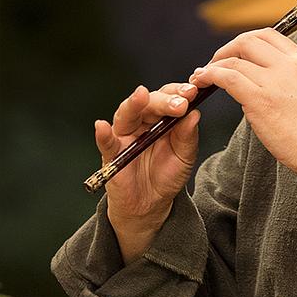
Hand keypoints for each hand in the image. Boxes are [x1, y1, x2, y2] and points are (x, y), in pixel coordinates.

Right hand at [95, 83, 200, 235]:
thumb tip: (194, 114)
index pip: (168, 97)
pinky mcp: (111, 154)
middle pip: (149, 102)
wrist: (150, 204)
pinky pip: (105, 143)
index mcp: (160, 118)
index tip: (193, 92)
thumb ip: (188, 136)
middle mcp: (141, 122)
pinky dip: (103, 135)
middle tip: (180, 103)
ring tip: (142, 96)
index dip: (179, 92)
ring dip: (134, 104)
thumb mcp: (185, 157)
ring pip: (126, 114)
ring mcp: (124, 136)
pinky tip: (102, 127)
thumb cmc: (167, 175)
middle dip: (164, 100)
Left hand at [189, 30, 296, 203]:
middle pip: (247, 40)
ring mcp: (274, 80)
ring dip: (213, 65)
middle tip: (215, 65)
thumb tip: (260, 79)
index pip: (268, 34)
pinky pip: (227, 77)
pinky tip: (202, 82)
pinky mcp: (260, 99)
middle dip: (226, 50)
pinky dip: (210, 76)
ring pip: (233, 59)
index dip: (245, 41)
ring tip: (202, 77)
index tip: (235, 54)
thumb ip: (289, 79)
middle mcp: (288, 64)